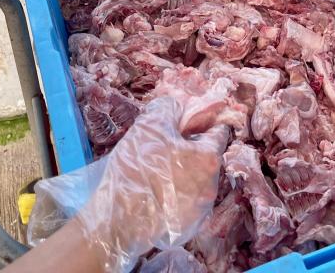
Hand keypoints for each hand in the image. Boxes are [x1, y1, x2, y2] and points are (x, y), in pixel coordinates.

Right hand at [77, 96, 228, 271]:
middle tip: (165, 145)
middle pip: (206, 156)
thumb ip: (170, 107)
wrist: (116, 221)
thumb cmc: (136, 168)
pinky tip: (155, 191)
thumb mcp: (150, 125)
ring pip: (196, 179)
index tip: (184, 122)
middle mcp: (212, 186)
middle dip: (190, 147)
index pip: (218, 130)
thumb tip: (179, 107)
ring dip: (183, 170)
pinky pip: (186, 200)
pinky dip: (176, 193)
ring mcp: (201, 210)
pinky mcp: (187, 227)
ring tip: (157, 169)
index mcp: (209, 159)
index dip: (201, 121)